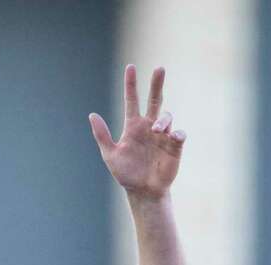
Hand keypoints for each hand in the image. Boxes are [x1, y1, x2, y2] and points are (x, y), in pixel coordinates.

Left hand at [89, 65, 185, 199]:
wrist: (142, 191)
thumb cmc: (126, 173)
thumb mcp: (110, 154)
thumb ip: (102, 135)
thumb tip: (91, 114)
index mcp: (133, 126)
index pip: (132, 100)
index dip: (131, 84)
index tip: (130, 67)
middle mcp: (149, 126)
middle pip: (155, 99)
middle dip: (156, 84)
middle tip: (159, 68)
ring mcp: (163, 135)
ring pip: (166, 116)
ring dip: (163, 119)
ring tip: (157, 129)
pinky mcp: (175, 147)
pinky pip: (179, 134)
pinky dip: (177, 133)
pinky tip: (172, 136)